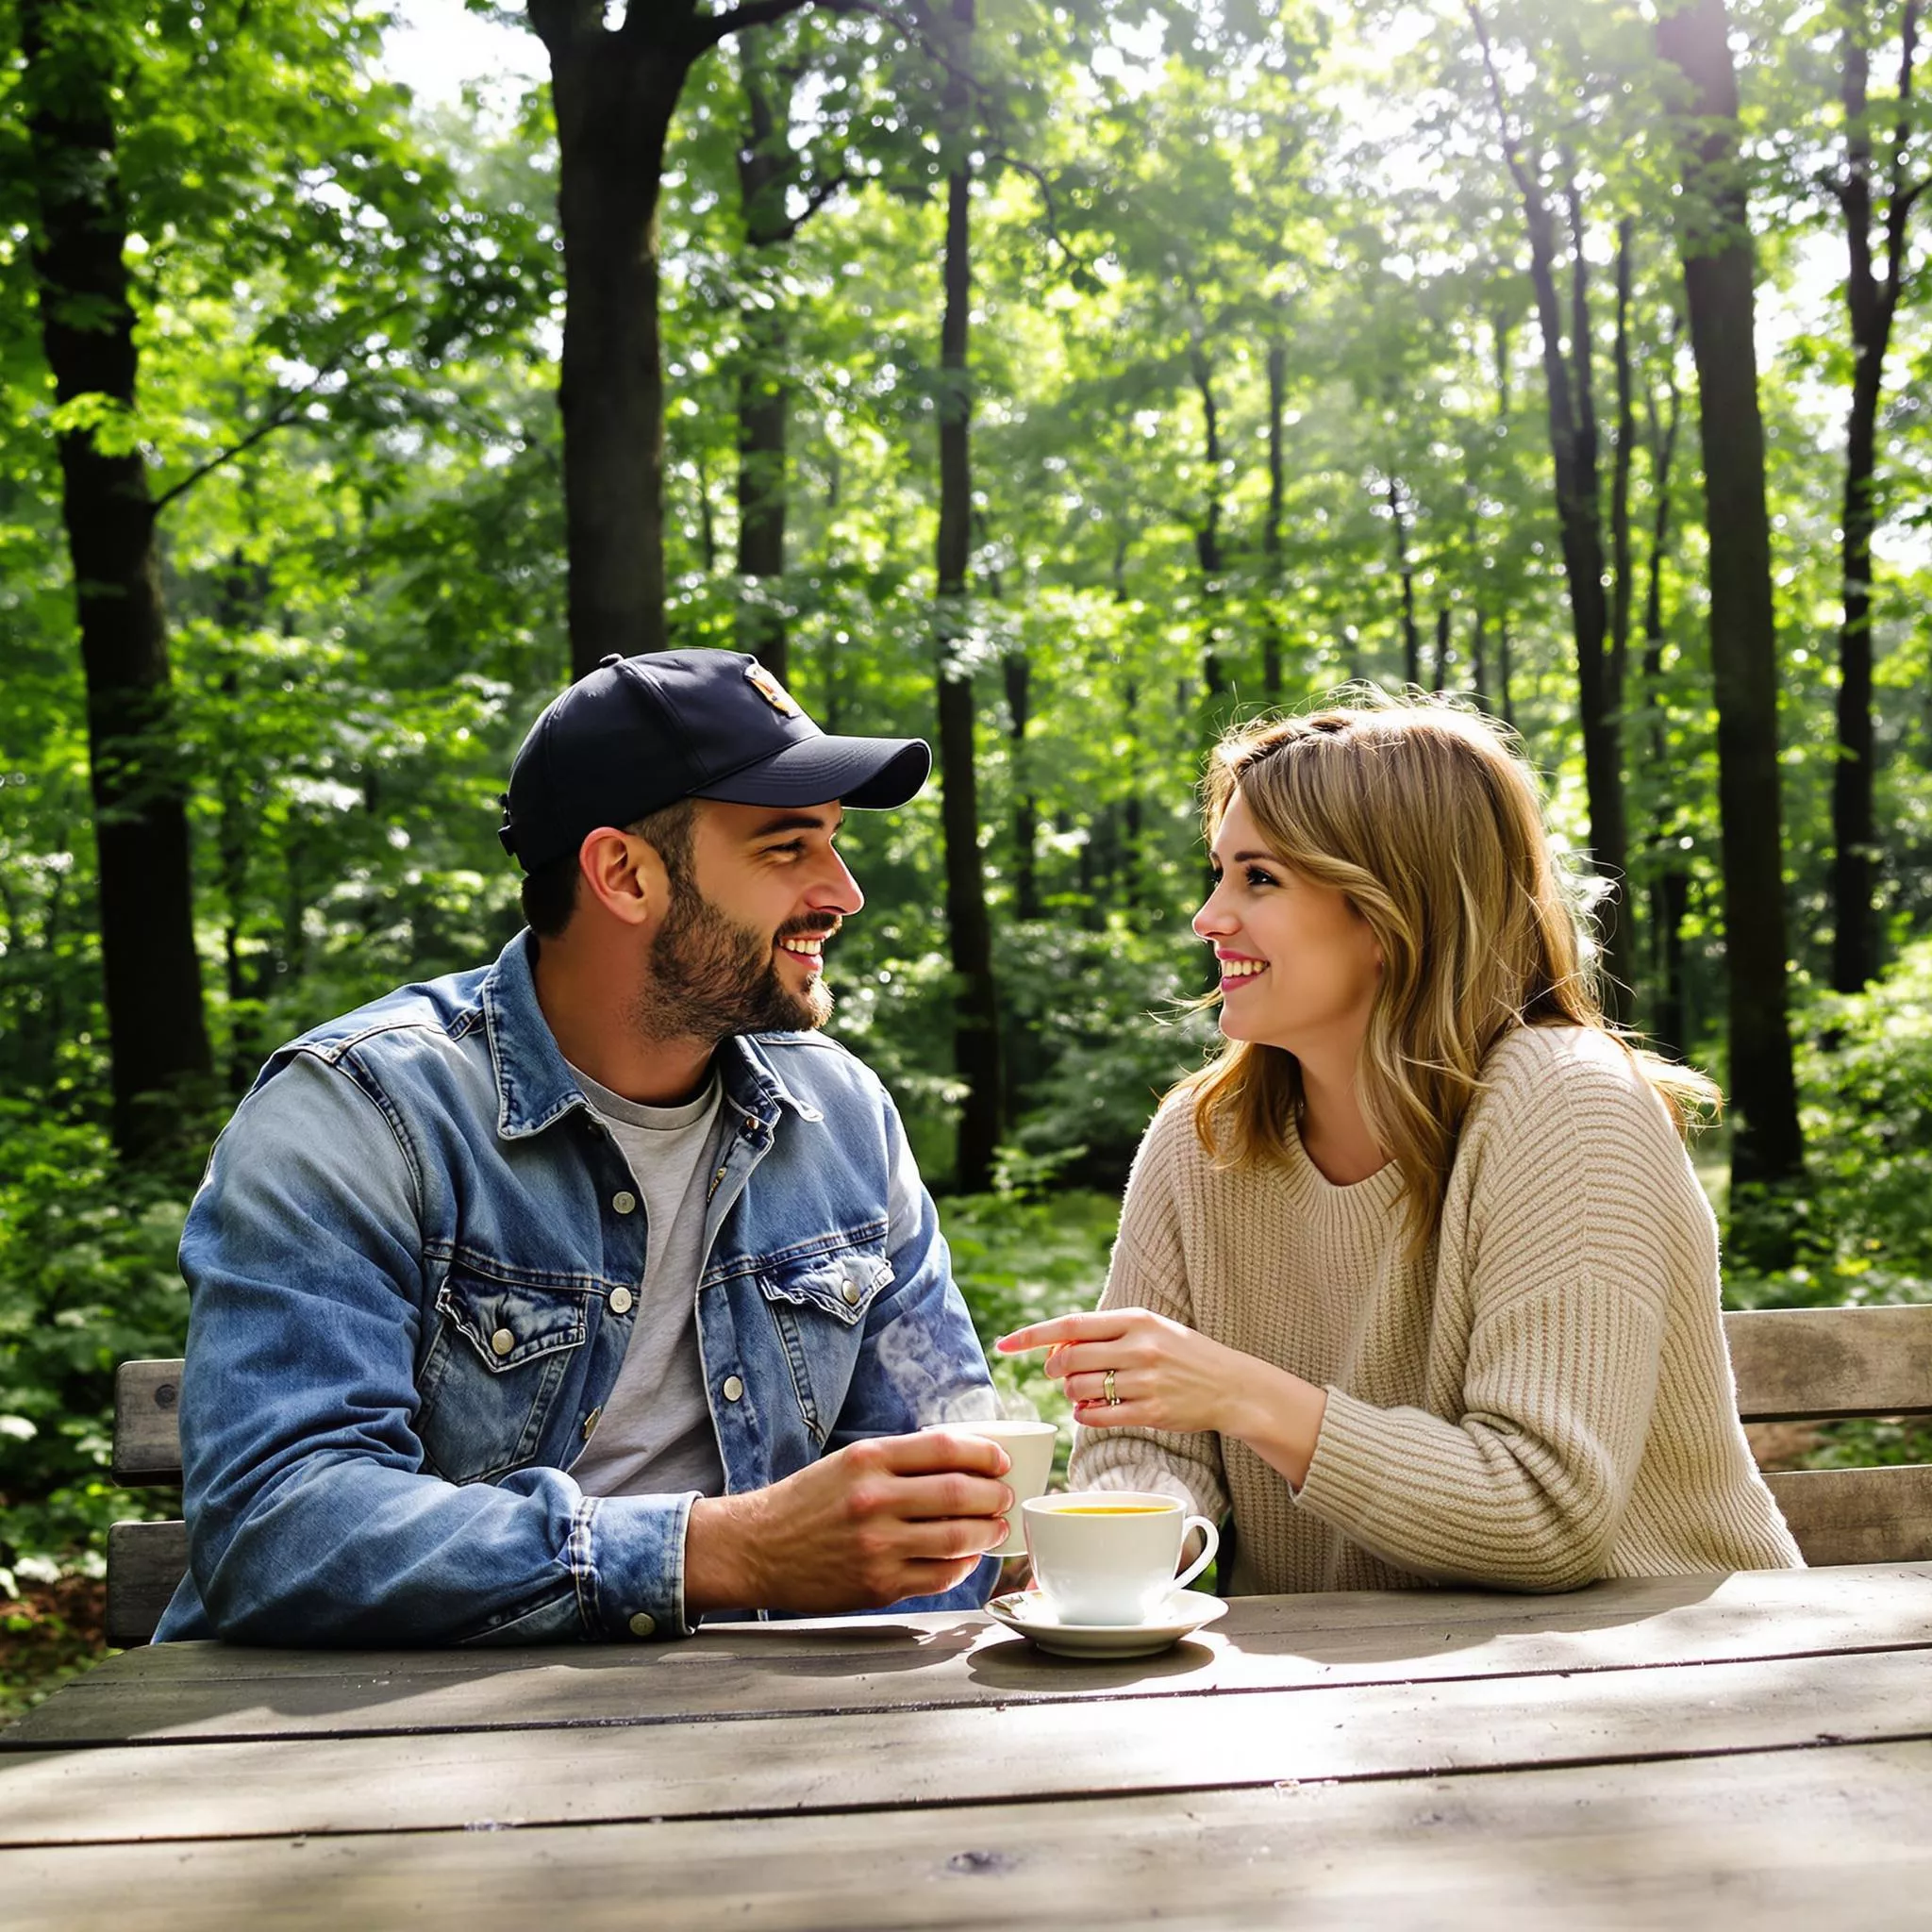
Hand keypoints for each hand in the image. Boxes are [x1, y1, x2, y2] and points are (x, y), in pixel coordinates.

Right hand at [685, 1430, 1013, 1615]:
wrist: (756, 1548)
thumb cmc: (807, 1502)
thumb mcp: (848, 1463)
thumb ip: (899, 1461)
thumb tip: (962, 1463)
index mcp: (868, 1459)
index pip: (945, 1448)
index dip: (985, 1453)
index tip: (1001, 1460)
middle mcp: (874, 1499)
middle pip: (960, 1492)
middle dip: (995, 1495)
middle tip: (1005, 1496)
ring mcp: (877, 1546)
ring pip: (957, 1537)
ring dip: (987, 1532)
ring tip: (995, 1528)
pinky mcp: (878, 1585)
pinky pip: (939, 1575)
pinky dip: (963, 1565)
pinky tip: (967, 1557)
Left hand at [997, 1307, 1327, 1487]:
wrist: (1231, 1384)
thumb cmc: (1181, 1353)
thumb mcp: (1148, 1327)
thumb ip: (1105, 1333)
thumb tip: (1055, 1346)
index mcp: (1134, 1319)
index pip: (1070, 1324)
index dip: (1032, 1335)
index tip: (1005, 1344)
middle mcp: (1138, 1347)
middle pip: (1068, 1359)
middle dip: (1052, 1369)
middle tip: (1056, 1373)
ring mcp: (1145, 1381)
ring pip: (1079, 1390)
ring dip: (1070, 1394)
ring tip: (1082, 1392)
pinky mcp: (1151, 1411)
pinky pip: (1098, 1416)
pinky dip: (1084, 1415)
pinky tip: (1089, 1411)